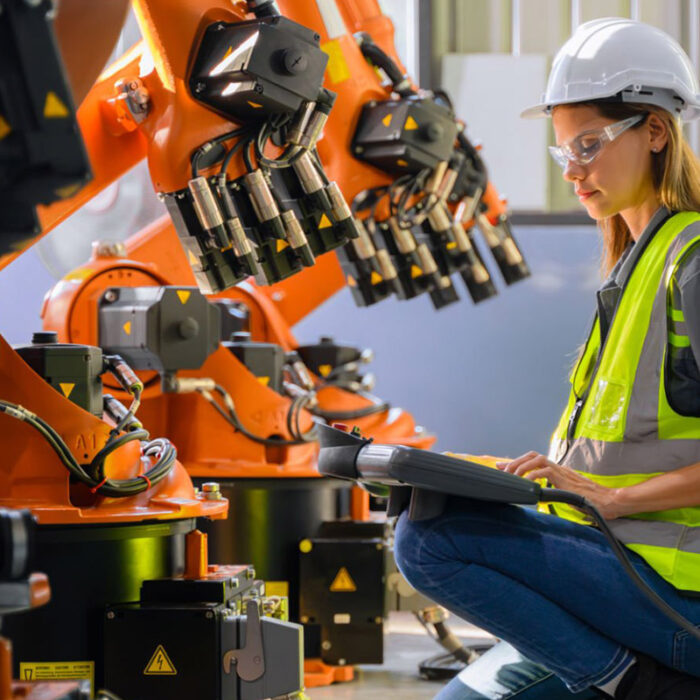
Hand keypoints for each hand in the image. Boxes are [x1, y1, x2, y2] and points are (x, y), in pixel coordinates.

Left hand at [496, 451, 621, 519]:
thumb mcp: (564, 494)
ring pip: (536, 459)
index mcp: (556, 470)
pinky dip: (533, 476)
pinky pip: (545, 472)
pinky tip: (528, 484)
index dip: (516, 462)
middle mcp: (557, 467)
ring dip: (521, 466)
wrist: (606, 501)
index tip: (501, 467)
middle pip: (532, 455)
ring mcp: (561, 471)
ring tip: (512, 477)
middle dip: (515, 461)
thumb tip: (538, 495)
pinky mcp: (564, 478)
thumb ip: (551, 491)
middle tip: (503, 472)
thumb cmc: (588, 500)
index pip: (533, 460)